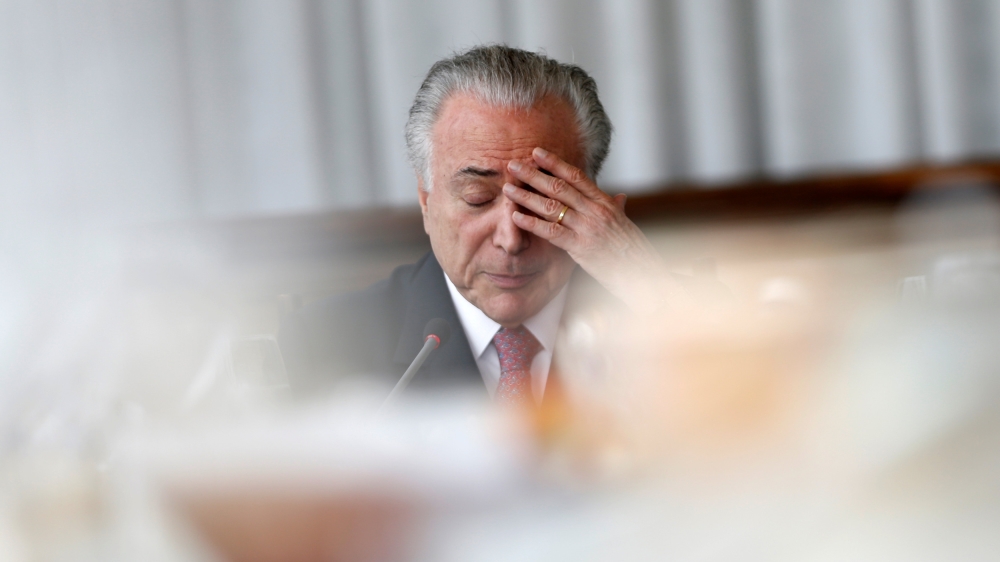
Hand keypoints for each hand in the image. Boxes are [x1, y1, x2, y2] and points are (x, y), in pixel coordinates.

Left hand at [504, 147, 690, 311]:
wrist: (645, 274)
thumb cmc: (634, 251)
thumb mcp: (627, 225)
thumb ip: (618, 209)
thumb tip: (620, 197)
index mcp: (605, 202)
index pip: (576, 176)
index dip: (554, 162)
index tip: (536, 152)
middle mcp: (596, 210)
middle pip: (559, 186)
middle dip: (533, 175)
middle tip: (512, 165)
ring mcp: (589, 228)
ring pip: (552, 206)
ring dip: (527, 196)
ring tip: (508, 189)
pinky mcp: (582, 247)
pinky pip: (552, 232)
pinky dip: (532, 224)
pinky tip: (516, 218)